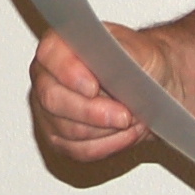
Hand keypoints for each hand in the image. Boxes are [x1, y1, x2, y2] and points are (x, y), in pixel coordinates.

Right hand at [30, 24, 162, 163]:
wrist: (148, 84)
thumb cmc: (139, 62)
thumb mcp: (137, 49)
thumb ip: (120, 53)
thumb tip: (107, 65)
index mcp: (59, 44)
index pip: (50, 55)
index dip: (68, 73)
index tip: (93, 87)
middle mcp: (46, 76)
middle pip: (53, 99)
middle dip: (91, 111)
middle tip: (123, 115)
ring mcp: (49, 109)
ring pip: (67, 130)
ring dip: (104, 130)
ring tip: (130, 122)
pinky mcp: (59, 137)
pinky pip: (78, 150)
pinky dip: (106, 145)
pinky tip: (124, 135)